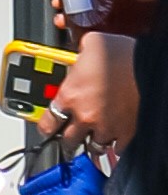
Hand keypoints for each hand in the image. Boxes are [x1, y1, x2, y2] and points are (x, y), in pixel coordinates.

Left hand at [57, 17, 143, 158]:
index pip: (47, 123)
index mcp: (70, 95)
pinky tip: (113, 138)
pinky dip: (114, 146)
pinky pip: (117, 149)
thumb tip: (78, 55)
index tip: (48, 128)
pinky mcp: (126, 133)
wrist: (148, 66)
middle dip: (67, 138)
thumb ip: (78, 56)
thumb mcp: (90, 45)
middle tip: (68, 135)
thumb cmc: (121, 54)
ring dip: (91, 142)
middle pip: (68, 141)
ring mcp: (106, 127)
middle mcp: (85, 116)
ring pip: (93, 147)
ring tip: (92, 136)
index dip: (46, 126)